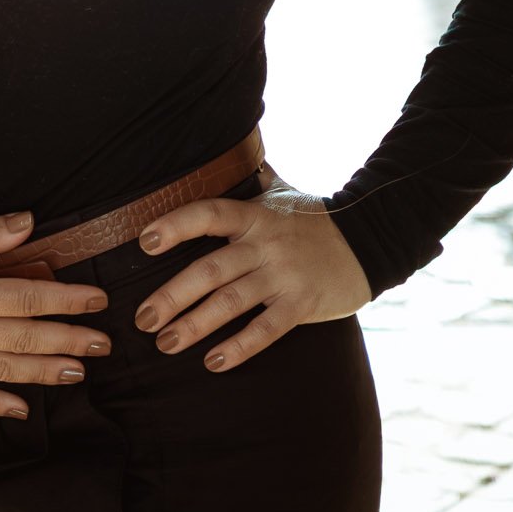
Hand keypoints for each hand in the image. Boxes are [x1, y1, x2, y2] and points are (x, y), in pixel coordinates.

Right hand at [0, 209, 111, 417]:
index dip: (67, 301)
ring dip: (43, 372)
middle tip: (104, 344)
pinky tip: (20, 411)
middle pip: (24, 338)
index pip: (28, 300)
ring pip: (4, 369)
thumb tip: (29, 224)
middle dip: (68, 341)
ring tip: (78, 372)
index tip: (98, 301)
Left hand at [133, 173, 371, 371]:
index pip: (208, 214)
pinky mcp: (302, 305)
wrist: (369, 240)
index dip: (175, 225)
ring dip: (194, 325)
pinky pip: (266, 330)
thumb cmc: (315, 218)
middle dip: (172, 296)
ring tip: (165, 343)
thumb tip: (227, 149)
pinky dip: (239, 347)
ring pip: (231, 303)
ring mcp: (283, 276)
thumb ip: (252, 178)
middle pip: (210, 270)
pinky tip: (213, 362)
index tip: (145, 242)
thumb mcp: (282, 193)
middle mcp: (265, 244)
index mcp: (255, 214)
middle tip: (143, 318)